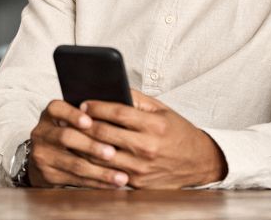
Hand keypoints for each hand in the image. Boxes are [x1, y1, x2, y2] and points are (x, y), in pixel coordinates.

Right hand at [27, 99, 129, 187]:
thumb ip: (88, 116)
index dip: (73, 115)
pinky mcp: (49, 175)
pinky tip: (113, 183)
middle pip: (66, 137)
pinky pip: (77, 180)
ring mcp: (43, 155)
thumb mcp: (69, 119)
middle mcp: (42, 133)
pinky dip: (97, 182)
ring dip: (100, 171)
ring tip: (120, 176)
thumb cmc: (67, 133)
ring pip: (74, 164)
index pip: (57, 109)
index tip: (89, 121)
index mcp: (49, 115)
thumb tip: (116, 116)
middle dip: (91, 146)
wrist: (44, 158)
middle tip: (112, 152)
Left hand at [81, 90, 226, 188]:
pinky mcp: (137, 183)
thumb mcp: (162, 110)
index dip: (97, 107)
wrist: (199, 162)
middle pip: (105, 134)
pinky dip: (94, 162)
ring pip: (102, 155)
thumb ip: (136, 99)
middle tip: (71, 117)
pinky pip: (109, 171)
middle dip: (84, 124)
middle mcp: (148, 148)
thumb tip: (111, 88)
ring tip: (71, 134)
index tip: (84, 103)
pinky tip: (84, 153)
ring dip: (83, 144)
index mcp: (155, 126)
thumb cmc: (178, 132)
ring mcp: (141, 168)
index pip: (118, 113)